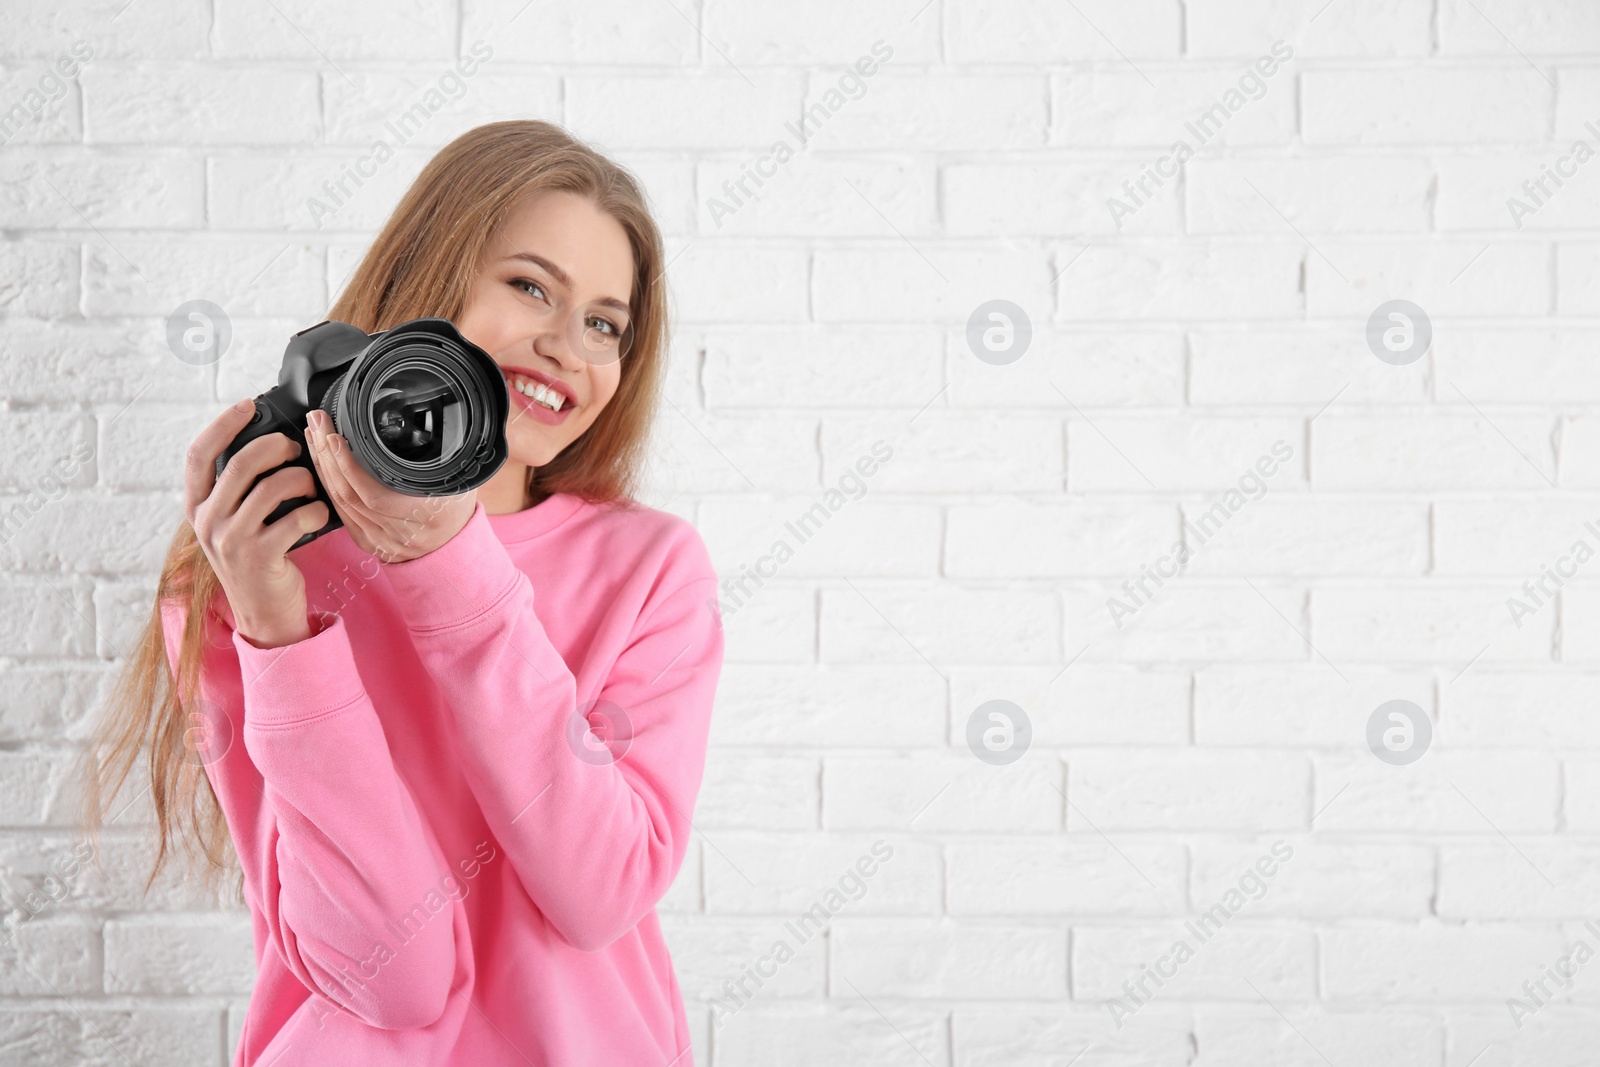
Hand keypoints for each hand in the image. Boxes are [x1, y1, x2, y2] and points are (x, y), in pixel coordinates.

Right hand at [186, 399, 328, 648]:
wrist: (265, 612)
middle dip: (276, 446)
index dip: (222, 424)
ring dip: (301, 479)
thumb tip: (265, 443)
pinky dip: (314, 511)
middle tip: (295, 448)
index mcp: (197, 507)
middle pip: (241, 463)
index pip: (198, 454)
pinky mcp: (260, 556)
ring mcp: (231, 540)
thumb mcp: (232, 522)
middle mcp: (208, 522)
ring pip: (272, 486)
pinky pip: (296, 517)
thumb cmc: (256, 557)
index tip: (247, 405)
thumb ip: (236, 489)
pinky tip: (316, 515)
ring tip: (309, 486)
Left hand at [304, 408, 476, 563]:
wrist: (456, 543)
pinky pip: (341, 513)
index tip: (335, 436)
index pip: (375, 494)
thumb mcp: (458, 479)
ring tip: (314, 435)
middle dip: (326, 455)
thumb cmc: (457, 507)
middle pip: (350, 495)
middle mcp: (402, 534)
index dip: (348, 465)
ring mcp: (383, 542)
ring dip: (322, 467)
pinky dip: (328, 486)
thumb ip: (440, 458)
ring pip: (341, 503)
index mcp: (428, 515)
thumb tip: (425, 422)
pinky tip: (321, 464)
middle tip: (317, 423)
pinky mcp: (369, 543)